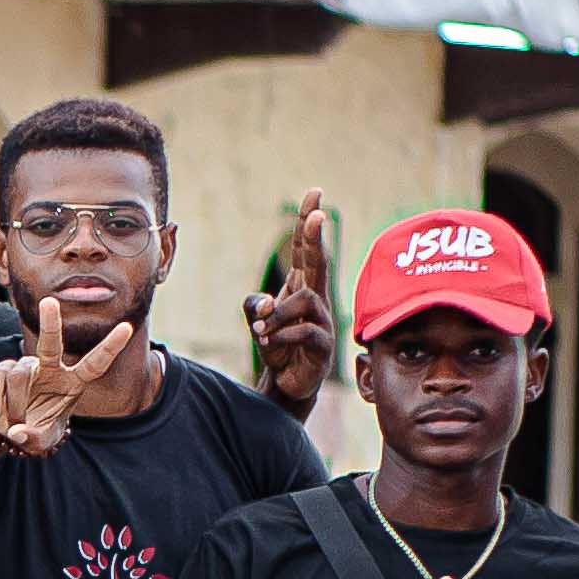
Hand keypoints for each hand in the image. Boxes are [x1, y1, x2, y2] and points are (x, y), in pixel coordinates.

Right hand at [0, 289, 143, 454]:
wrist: (12, 429)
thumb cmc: (37, 431)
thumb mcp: (41, 441)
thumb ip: (33, 439)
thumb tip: (18, 432)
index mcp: (73, 382)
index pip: (95, 363)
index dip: (110, 346)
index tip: (127, 326)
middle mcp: (51, 369)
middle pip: (52, 343)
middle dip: (51, 323)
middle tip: (49, 302)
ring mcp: (27, 368)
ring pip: (20, 374)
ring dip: (16, 403)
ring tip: (13, 423)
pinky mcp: (4, 371)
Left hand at [247, 192, 336, 411]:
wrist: (285, 384)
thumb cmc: (276, 346)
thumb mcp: (256, 321)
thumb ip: (255, 306)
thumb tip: (266, 303)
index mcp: (300, 287)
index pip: (304, 250)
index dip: (308, 223)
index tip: (315, 194)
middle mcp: (315, 299)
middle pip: (319, 261)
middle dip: (316, 236)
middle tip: (318, 213)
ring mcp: (323, 321)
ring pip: (304, 299)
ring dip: (277, 314)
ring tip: (261, 332)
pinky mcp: (323, 345)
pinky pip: (304, 331)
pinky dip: (280, 336)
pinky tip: (269, 344)